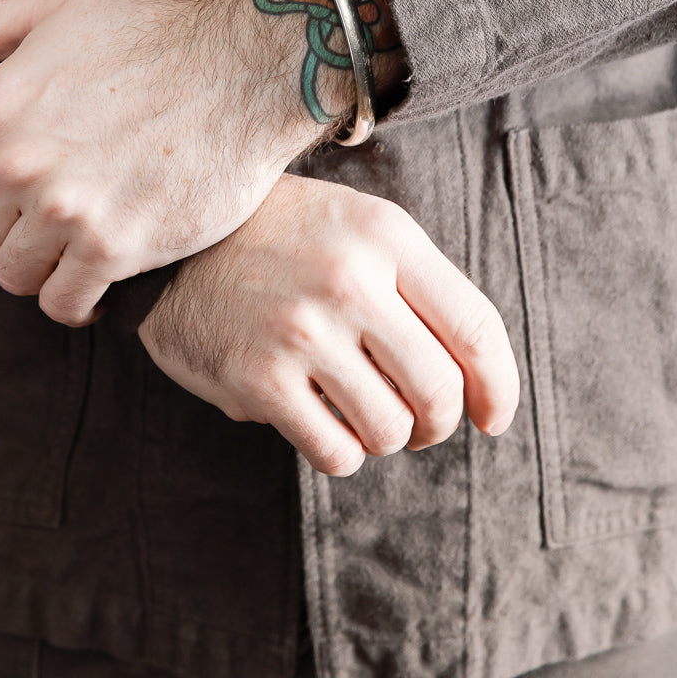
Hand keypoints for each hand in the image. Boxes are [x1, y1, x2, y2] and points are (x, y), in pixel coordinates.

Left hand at [0, 0, 338, 323]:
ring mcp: (66, 209)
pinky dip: (75, 298)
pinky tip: (97, 274)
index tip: (7, 187)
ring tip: (75, 241)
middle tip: (54, 211)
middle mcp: (19, 163)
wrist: (249, 66)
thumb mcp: (56, 11)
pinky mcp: (116, 247)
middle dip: (11, 227)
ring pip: (15, 274)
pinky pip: (64, 302)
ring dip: (41, 264)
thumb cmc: (155, 31)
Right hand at [138, 173, 519, 475]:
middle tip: (418, 421)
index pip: (475, 327)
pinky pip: (336, 451)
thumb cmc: (283, 237)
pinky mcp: (258, 376)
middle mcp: (350, 279)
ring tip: (359, 411)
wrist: (177, 239)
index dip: (499, 386)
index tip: (493, 415)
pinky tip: (319, 420)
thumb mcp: (358, 226)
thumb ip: (419, 286)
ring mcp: (303, 330)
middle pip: (440, 391)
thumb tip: (479, 381)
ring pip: (390, 429)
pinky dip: (340, 450)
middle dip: (438, 422)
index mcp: (385, 236)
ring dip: (385, 436)